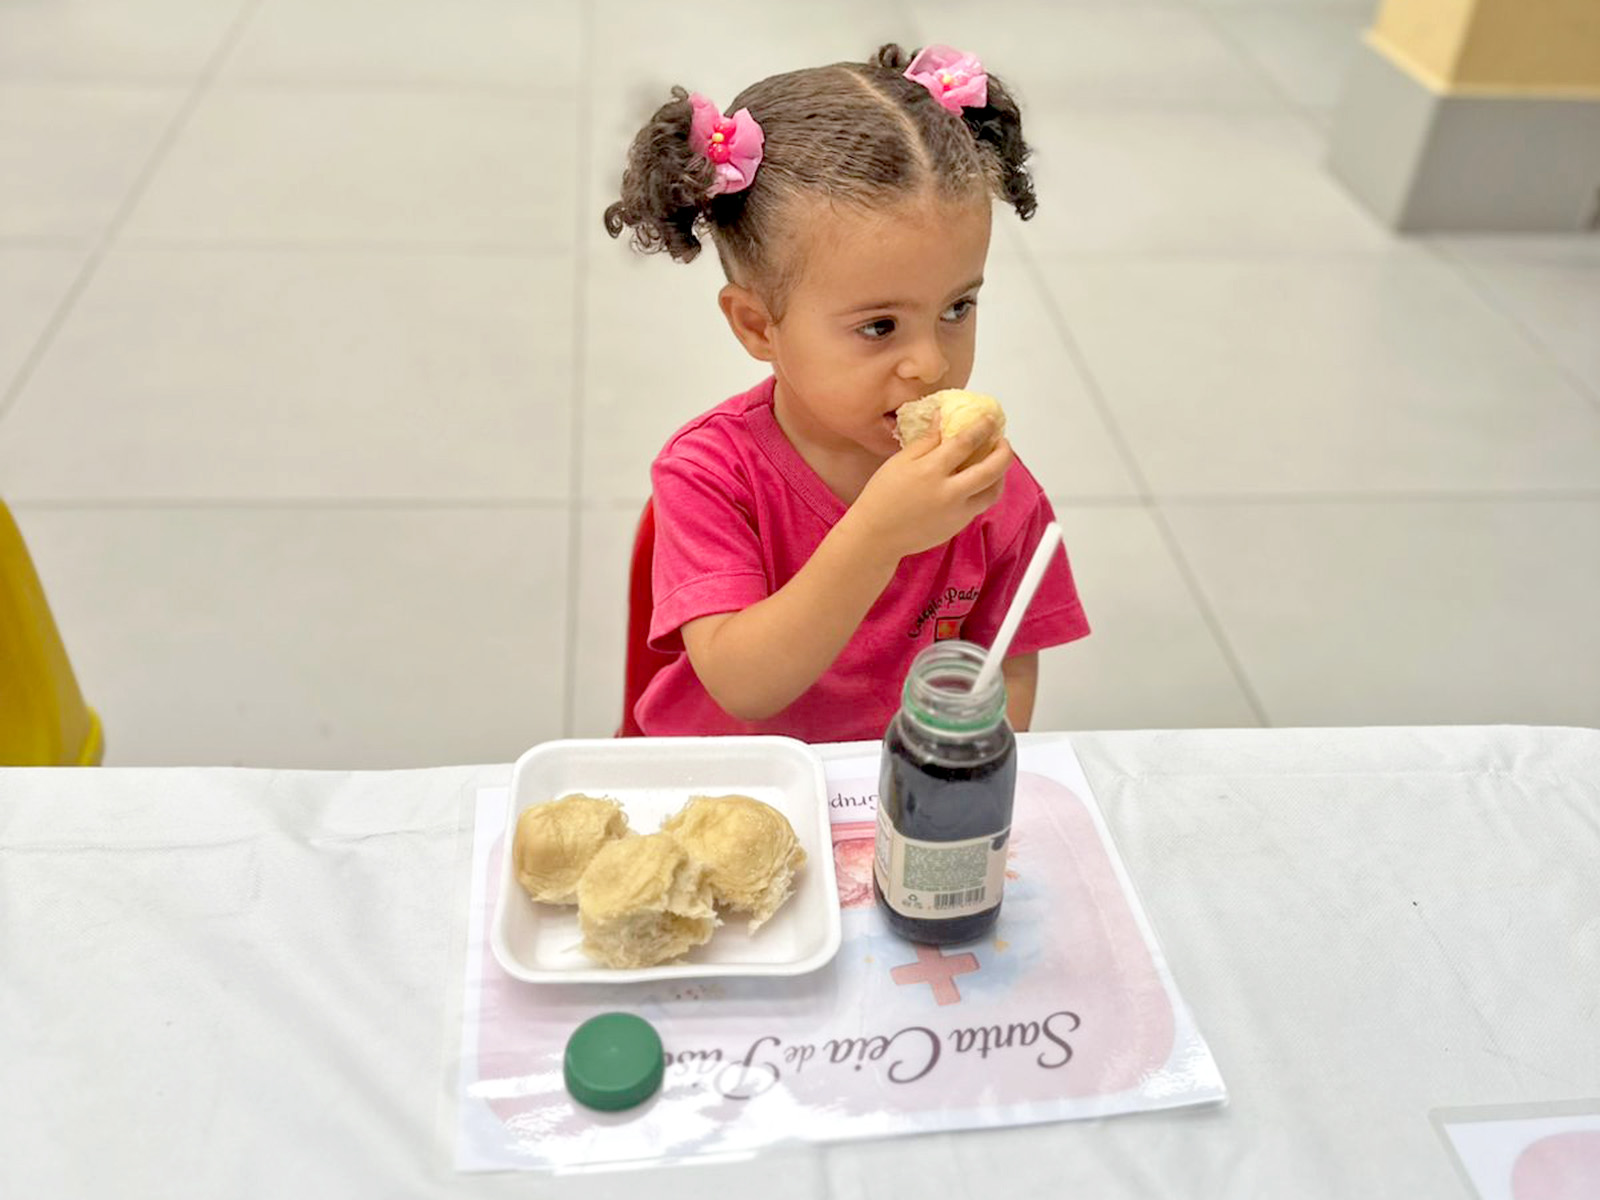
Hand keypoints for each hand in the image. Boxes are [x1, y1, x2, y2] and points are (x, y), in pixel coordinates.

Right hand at [845, 419, 1012, 563]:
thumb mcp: (899, 462)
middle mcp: (949, 492)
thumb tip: (943, 418)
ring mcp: (957, 512)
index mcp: (931, 471)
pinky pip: (981, 505)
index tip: (990, 418)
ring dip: (1001, 474)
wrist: (877, 536)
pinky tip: (980, 481)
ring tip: (996, 462)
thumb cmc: (882, 495)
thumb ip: (926, 440)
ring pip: (993, 491)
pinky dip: (986, 489)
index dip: (982, 427)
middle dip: (1004, 452)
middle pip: (991, 469)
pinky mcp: (958, 526)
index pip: (965, 443)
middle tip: (1003, 441)